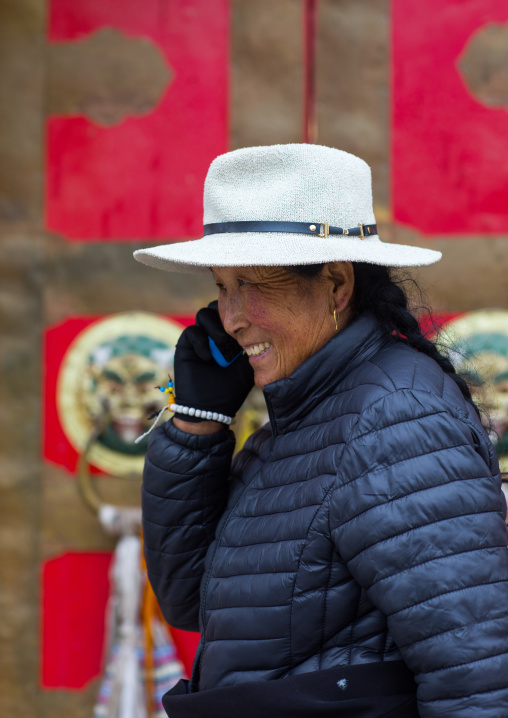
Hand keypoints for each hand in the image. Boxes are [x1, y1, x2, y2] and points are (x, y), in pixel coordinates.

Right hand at [173, 301, 253, 422]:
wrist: (210, 408)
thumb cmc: (232, 389)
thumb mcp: (249, 366)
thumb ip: (254, 346)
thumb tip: (264, 327)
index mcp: (232, 334)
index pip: (235, 310)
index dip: (242, 314)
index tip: (250, 329)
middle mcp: (215, 331)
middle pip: (218, 306)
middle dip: (228, 318)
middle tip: (236, 336)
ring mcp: (200, 337)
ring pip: (204, 314)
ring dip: (215, 328)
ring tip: (222, 347)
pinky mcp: (185, 345)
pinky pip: (191, 331)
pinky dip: (201, 342)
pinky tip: (208, 359)